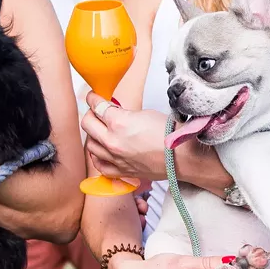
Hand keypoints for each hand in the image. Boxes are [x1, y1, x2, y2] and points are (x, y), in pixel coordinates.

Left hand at [81, 92, 227, 187]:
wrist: (182, 156)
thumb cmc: (169, 133)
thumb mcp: (144, 113)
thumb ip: (124, 114)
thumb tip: (115, 114)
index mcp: (118, 123)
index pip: (97, 106)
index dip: (94, 99)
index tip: (93, 97)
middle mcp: (112, 141)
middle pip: (87, 124)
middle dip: (90, 114)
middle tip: (95, 111)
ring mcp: (115, 158)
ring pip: (90, 144)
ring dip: (93, 135)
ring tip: (100, 130)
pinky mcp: (121, 171)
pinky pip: (99, 164)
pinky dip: (97, 156)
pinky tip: (101, 151)